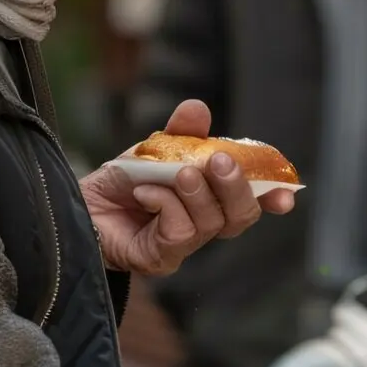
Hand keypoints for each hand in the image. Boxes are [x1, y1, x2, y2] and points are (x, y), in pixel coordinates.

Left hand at [82, 99, 297, 277]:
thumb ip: (181, 131)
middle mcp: (205, 223)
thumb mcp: (156, 148)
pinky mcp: (162, 258)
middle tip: (219, 160)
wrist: (81, 203)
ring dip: (196, 192)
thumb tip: (198, 108)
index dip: (273, 194)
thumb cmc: (123, 180)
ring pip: (213, 223)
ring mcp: (184, 245)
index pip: (253, 199)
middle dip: (237, 186)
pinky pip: (180, 232)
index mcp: (213, 196)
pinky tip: (145, 193)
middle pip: (241, 215)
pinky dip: (165, 204)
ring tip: (176, 173)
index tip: (286, 192)